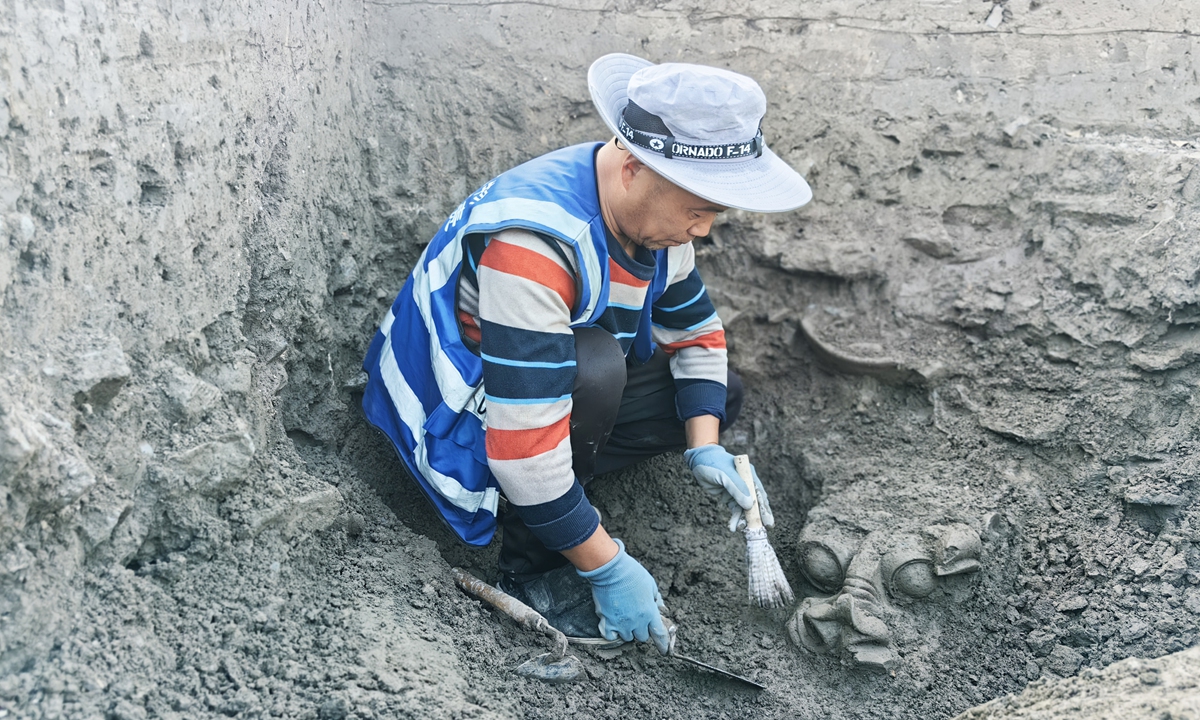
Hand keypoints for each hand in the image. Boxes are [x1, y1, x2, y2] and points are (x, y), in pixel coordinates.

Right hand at [577, 539, 670, 653]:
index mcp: (649, 612)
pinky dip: (612, 632)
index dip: (663, 644)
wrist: (611, 570)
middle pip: (642, 637)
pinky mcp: (607, 622)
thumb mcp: (651, 584)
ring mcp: (621, 623)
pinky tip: (612, 624)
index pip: (659, 634)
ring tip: (623, 617)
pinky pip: (610, 636)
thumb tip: (661, 608)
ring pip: (627, 637)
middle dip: (641, 629)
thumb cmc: (632, 574)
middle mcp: (637, 621)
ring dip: (627, 630)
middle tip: (637, 618)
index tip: (664, 651)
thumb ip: (657, 599)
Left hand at [683, 445, 774, 531]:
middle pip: (755, 503)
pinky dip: (735, 518)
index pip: (760, 494)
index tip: (768, 522)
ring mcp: (737, 491)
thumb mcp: (725, 475)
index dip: (764, 508)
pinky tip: (733, 526)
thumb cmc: (713, 463)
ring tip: (739, 529)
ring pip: (744, 509)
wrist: (698, 460)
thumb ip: (737, 489)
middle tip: (760, 530)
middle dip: (757, 517)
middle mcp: (746, 483)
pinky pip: (735, 509)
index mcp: (749, 475)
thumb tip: (749, 506)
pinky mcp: (729, 496)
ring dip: (743, 519)